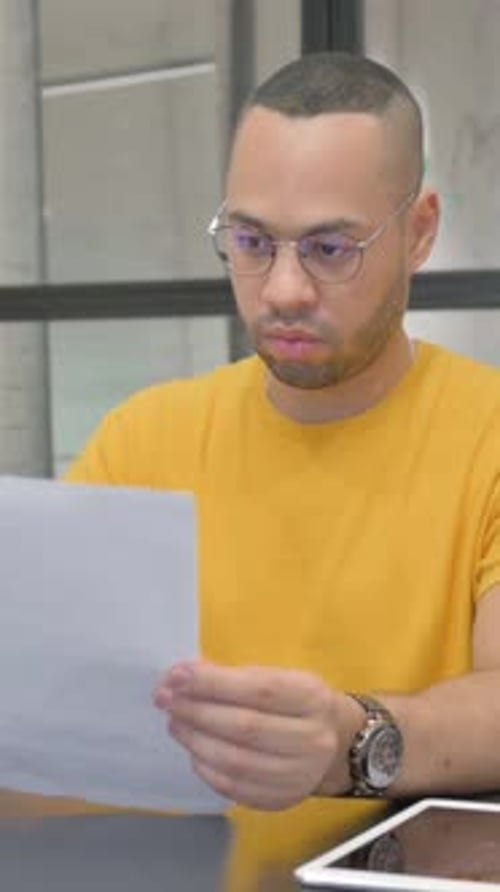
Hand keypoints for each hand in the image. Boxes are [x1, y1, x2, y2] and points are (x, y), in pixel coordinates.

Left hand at [153, 661, 361, 809]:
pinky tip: (194, 750)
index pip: (258, 690)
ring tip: (175, 723)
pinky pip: (236, 789)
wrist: (338, 742)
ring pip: (237, 762)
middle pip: (245, 727)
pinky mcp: (282, 799)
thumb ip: (235, 677)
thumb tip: (184, 675)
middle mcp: (312, 738)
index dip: (213, 683)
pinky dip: (207, 769)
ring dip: (196, 740)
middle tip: (166, 699)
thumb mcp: (279, 678)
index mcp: (312, 697)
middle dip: (197, 711)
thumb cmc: (297, 702)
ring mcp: (300, 775)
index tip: (177, 675)